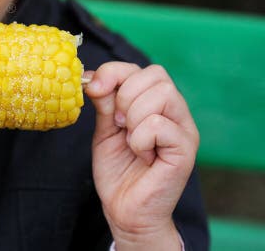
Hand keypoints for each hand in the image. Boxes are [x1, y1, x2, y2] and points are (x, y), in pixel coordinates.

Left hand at [85, 62, 198, 249]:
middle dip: (125, 94)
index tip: (95, 89)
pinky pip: (161, 125)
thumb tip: (94, 76)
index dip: (114, 72)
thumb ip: (105, 102)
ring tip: (130, 140)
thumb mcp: (104, 130)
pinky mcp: (185, 149)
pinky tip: (141, 155)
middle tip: (117, 123)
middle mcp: (175, 112)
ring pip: (163, 94)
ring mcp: (184, 130)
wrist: (125, 210)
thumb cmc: (118, 171)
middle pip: (156, 74)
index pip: (142, 69)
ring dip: (133, 116)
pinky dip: (140, 138)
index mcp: (156, 104)